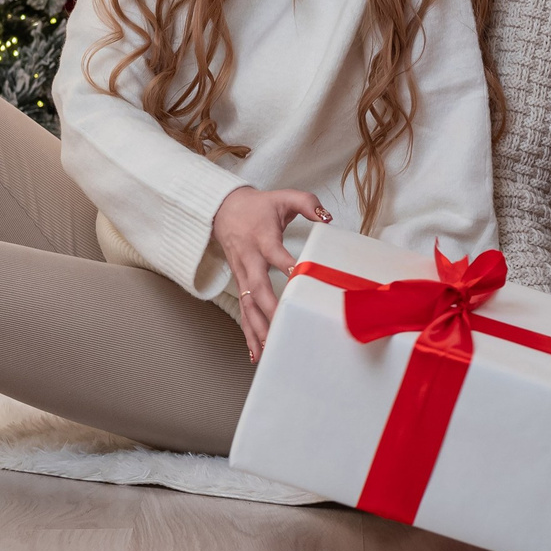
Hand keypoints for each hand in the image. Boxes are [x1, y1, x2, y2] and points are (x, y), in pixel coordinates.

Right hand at [212, 186, 331, 358]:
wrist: (223, 209)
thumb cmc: (258, 206)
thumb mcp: (283, 197)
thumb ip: (308, 204)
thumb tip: (327, 218)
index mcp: (262, 237)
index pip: (274, 253)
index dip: (285, 265)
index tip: (297, 277)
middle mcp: (249, 259)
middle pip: (257, 288)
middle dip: (269, 310)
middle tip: (281, 327)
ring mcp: (242, 274)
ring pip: (247, 306)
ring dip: (257, 330)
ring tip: (269, 350)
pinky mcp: (239, 284)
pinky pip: (243, 311)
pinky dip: (248, 333)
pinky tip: (256, 353)